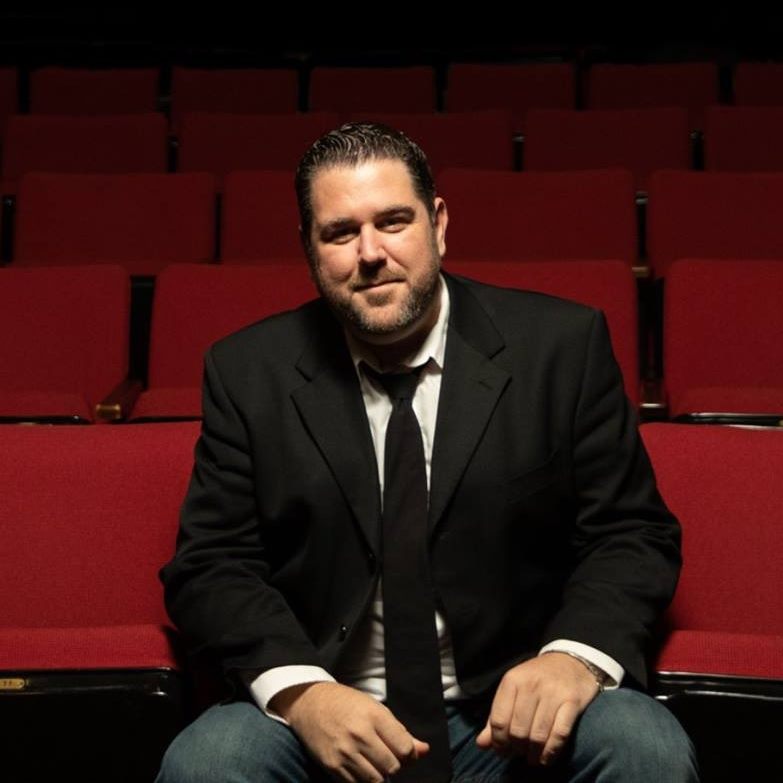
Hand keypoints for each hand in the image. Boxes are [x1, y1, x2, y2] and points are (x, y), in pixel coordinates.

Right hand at [271, 681, 428, 781]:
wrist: (310, 703)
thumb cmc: (346, 703)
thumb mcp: (376, 709)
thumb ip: (400, 732)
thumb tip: (424, 750)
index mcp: (374, 716)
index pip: (404, 748)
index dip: (408, 754)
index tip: (403, 751)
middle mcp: (360, 734)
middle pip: (392, 767)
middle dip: (394, 766)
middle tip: (387, 756)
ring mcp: (345, 752)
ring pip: (376, 780)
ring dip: (379, 775)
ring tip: (373, 761)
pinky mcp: (332, 765)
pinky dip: (362, 780)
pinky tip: (360, 766)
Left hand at [475, 652, 600, 766]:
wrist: (570, 661)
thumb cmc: (536, 679)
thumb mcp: (513, 690)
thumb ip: (496, 716)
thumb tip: (481, 744)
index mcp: (512, 680)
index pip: (498, 720)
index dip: (498, 741)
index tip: (502, 750)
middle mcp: (531, 685)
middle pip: (518, 730)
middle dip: (516, 749)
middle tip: (519, 753)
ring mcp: (553, 693)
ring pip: (538, 735)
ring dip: (533, 754)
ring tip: (532, 758)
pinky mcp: (572, 701)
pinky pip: (559, 734)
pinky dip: (551, 752)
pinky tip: (546, 758)